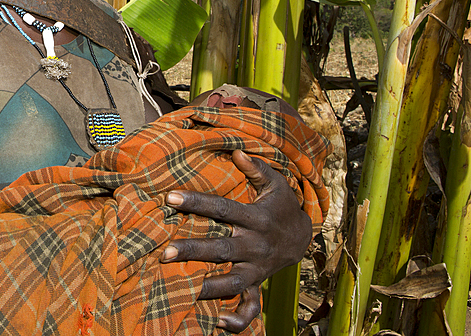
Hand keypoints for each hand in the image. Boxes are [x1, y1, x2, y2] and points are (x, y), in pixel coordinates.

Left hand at [160, 150, 311, 331]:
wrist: (304, 237)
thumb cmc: (281, 205)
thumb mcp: (276, 184)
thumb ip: (257, 168)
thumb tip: (237, 151)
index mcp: (257, 218)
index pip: (223, 209)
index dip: (197, 202)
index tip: (170, 197)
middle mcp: (256, 245)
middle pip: (222, 249)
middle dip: (194, 250)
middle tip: (166, 251)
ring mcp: (258, 268)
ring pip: (232, 280)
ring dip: (207, 285)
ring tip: (181, 287)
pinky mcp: (258, 284)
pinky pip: (251, 306)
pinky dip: (237, 318)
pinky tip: (217, 322)